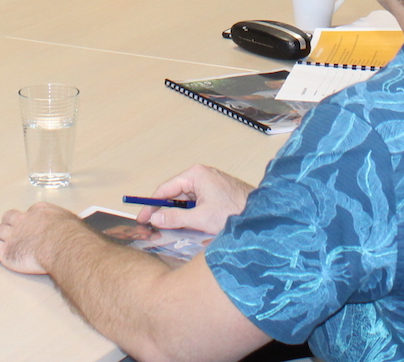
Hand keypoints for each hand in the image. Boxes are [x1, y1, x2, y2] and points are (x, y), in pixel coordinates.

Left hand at [0, 201, 81, 273]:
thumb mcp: (72, 224)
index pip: (30, 212)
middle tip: (4, 224)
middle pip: (10, 218)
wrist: (61, 244)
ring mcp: (13, 235)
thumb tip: (76, 232)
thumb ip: (69, 226)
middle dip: (6, 221)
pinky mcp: (6, 251)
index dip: (27, 217)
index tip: (27, 220)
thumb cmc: (71, 236)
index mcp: (40, 212)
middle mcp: (24, 220)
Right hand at [139, 165, 253, 233]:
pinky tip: (187, 227)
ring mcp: (210, 184)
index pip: (165, 189)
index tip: (142, 218)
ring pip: (186, 201)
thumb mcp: (200, 219)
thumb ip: (175, 219)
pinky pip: (196, 203)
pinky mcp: (216, 193)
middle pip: (175, 194)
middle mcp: (202, 175)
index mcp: (196, 174)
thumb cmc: (234, 212)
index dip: (151, 205)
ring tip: (169, 230)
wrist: (261, 216)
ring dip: (178, 215)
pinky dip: (190, 214)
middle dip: (164, 211)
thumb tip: (155, 218)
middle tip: (151, 227)